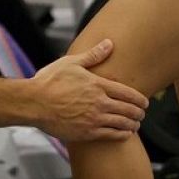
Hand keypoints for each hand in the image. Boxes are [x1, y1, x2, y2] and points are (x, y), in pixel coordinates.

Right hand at [29, 39, 148, 141]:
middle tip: (142, 114)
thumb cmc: (49, 81)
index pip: (128, 93)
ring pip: (123, 124)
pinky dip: (122, 135)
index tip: (145, 103)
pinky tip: (125, 134)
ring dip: (133, 125)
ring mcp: (94, 119)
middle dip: (139, 113)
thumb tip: (109, 43)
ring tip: (136, 125)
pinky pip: (111, 135)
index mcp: (98, 85)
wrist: (33, 103)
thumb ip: (93, 55)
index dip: (140, 99)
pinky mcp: (87, 133)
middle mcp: (100, 103)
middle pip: (129, 110)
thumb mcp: (71, 63)